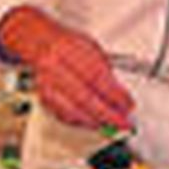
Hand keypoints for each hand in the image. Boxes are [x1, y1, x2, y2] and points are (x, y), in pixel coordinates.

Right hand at [0, 7, 133, 129]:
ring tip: (111, 125)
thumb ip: (106, 71)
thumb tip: (120, 96)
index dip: (114, 94)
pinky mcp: (43, 97)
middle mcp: (54, 66)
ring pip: (72, 110)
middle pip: (84, 97)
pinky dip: (82, 121)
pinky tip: (94, 122)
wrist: (40, 44)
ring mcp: (46, 83)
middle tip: (123, 122)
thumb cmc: (68, 45)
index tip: (128, 104)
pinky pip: (64, 115)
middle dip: (107, 114)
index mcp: (68, 49)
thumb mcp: (92, 48)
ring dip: (95, 121)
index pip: (95, 76)